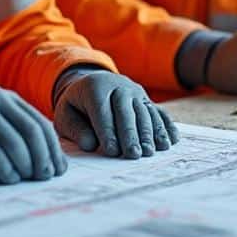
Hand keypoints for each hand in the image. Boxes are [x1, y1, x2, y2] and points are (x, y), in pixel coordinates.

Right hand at [0, 84, 65, 182]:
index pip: (37, 123)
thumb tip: (45, 157)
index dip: (50, 149)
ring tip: (14, 180)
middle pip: (27, 136)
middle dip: (39, 161)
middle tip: (41, 178)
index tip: (56, 169)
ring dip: (15, 171)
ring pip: (6, 151)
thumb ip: (8, 126)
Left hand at [54, 71, 178, 158]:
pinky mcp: (147, 100)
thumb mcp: (65, 113)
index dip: (107, 131)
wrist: (93, 82)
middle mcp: (119, 86)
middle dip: (131, 135)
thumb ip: (75, 128)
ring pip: (145, 113)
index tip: (112, 151)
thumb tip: (90, 145)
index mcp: (95, 88)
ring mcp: (136, 92)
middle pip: (126, 112)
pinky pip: (159, 112)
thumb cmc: (77, 105)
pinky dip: (166, 126)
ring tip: (151, 152)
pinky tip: (171, 140)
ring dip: (150, 133)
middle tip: (134, 155)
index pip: (102, 111)